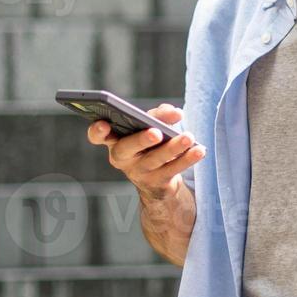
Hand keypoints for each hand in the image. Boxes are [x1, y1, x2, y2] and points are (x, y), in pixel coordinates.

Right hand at [86, 103, 204, 201]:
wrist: (157, 180)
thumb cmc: (149, 143)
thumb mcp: (151, 125)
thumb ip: (159, 114)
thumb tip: (173, 112)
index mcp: (114, 140)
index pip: (98, 136)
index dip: (97, 131)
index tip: (104, 123)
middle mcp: (122, 158)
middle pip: (127, 148)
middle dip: (140, 139)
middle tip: (155, 132)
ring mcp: (139, 173)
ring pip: (155, 159)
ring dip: (172, 148)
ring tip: (188, 137)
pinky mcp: (157, 184)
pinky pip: (172, 170)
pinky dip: (187, 159)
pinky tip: (199, 150)